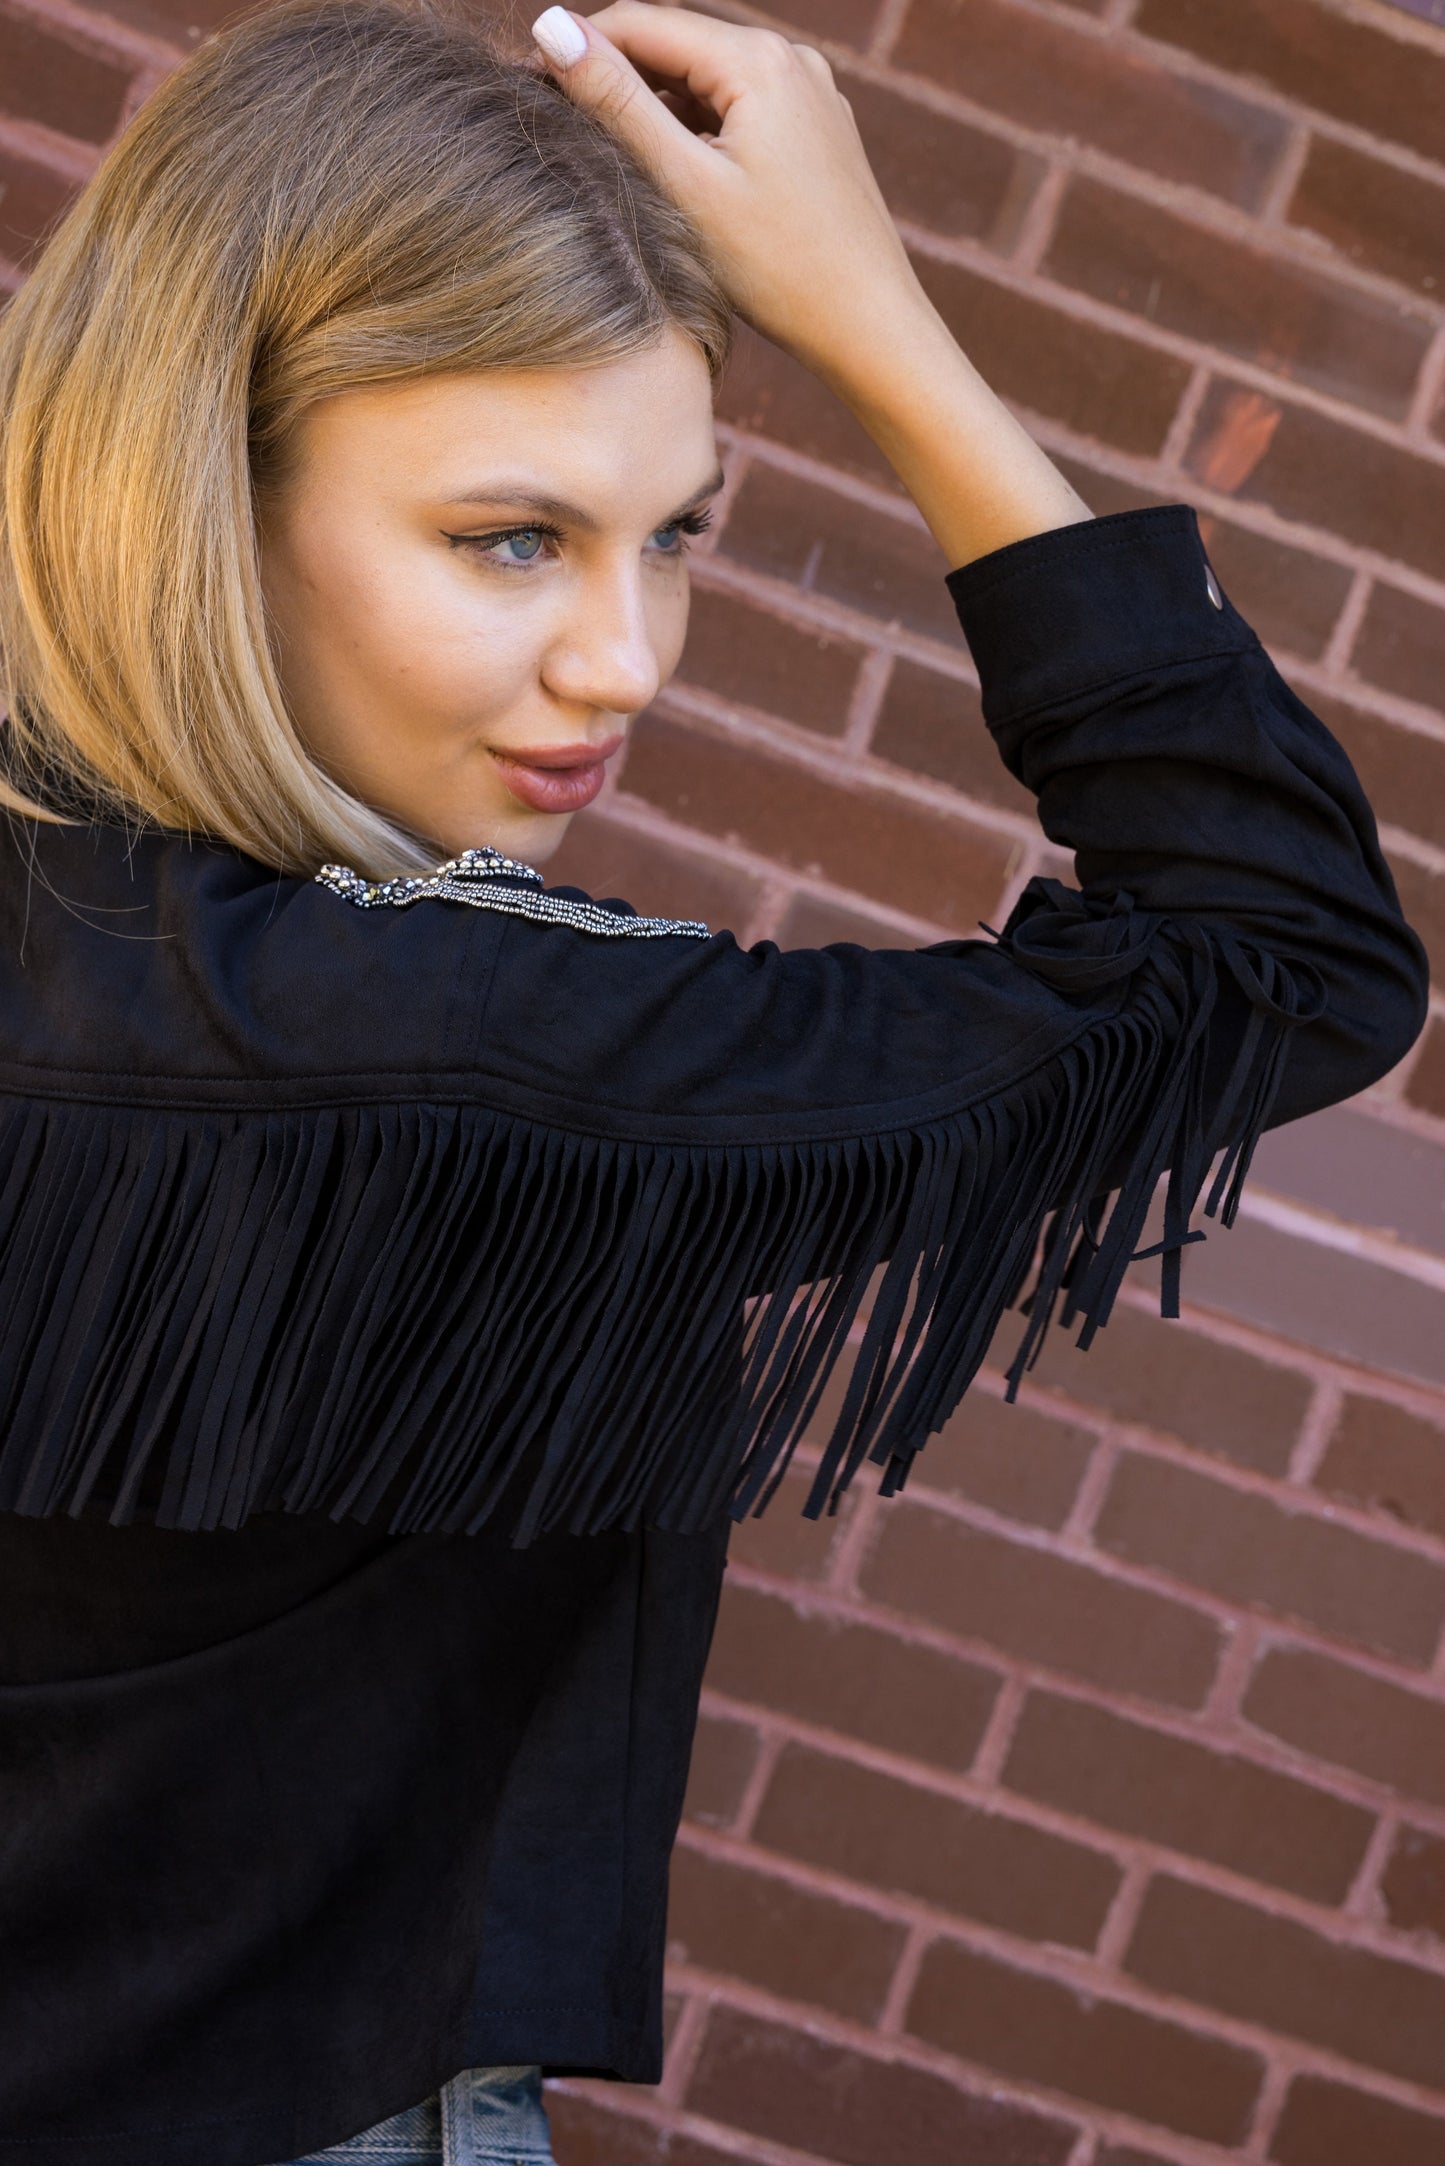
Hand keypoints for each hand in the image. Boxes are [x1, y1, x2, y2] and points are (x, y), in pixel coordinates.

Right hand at [527, 4, 926, 380]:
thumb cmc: (780, 269)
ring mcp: (812, 93)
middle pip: (677, 47)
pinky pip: (742, 111)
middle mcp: (792, 60)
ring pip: (708, 82)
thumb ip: (617, 103)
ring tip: (616, 161)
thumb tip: (550, 26)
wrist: (870, 326)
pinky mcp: (819, 131)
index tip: (527, 85)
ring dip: (657, 107)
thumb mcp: (686, 184)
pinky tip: (679, 178)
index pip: (643, 23)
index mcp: (759, 61)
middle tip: (562, 127)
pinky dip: (700, 131)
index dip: (579, 49)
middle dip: (619, 78)